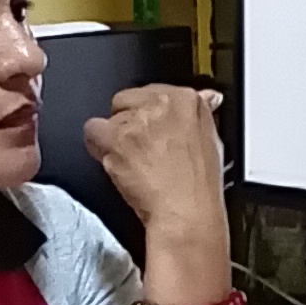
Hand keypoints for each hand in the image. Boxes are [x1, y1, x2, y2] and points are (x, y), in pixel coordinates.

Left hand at [80, 84, 227, 244]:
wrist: (186, 212)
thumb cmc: (199, 187)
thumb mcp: (213, 142)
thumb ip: (201, 114)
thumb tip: (205, 99)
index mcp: (187, 101)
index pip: (156, 92)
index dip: (149, 113)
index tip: (151, 127)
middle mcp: (160, 105)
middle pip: (128, 100)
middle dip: (129, 121)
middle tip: (138, 147)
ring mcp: (136, 121)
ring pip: (110, 118)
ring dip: (114, 137)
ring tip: (128, 160)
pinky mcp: (116, 138)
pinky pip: (92, 130)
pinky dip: (96, 144)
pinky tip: (111, 159)